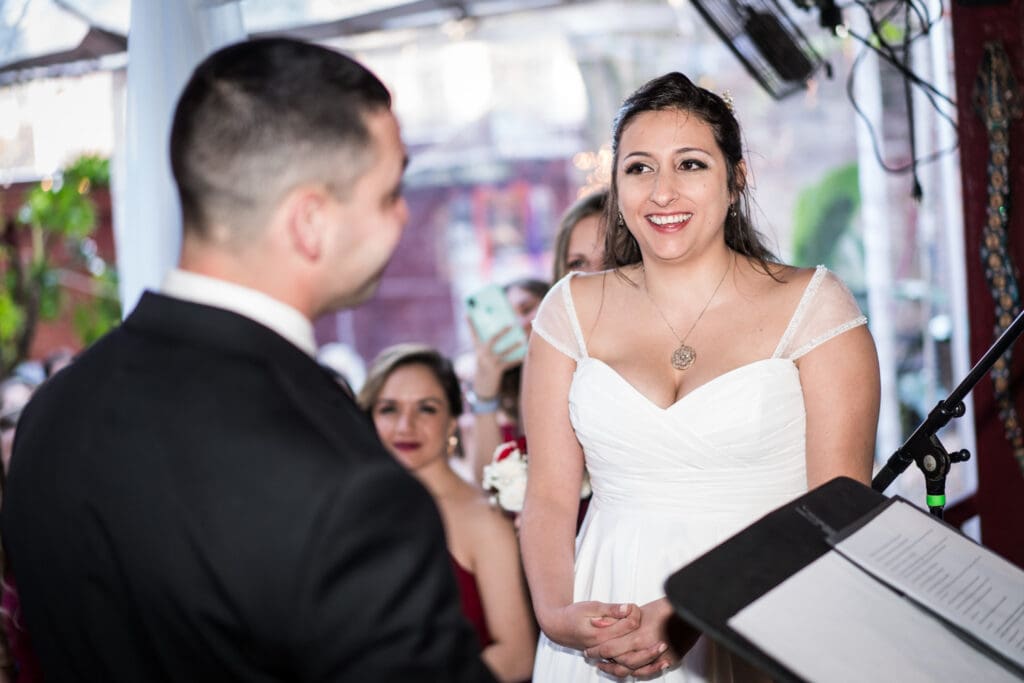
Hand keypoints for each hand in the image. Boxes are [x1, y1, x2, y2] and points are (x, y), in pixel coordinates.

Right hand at [467, 319, 522, 397]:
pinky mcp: (496, 370)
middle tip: (511, 324)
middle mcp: (482, 354)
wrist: (482, 386)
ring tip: (522, 340)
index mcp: (478, 348)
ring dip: (513, 346)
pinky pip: (508, 363)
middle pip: (492, 340)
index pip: (473, 333)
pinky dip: (517, 360)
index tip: (467, 313)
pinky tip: (524, 356)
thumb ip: (488, 344)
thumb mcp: (483, 355)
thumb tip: (501, 331)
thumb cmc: (485, 365)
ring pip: (503, 352)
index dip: (470, 323)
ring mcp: (489, 362)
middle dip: (502, 332)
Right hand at [541, 601, 640, 650]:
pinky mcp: (606, 655)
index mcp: (601, 635)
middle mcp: (606, 648)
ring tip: (630, 619)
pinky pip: (623, 650)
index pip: (630, 625)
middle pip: (633, 636)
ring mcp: (606, 654)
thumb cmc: (572, 615)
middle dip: (637, 622)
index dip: (634, 612)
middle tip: (633, 610)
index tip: (631, 605)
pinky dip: (628, 641)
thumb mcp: (590, 607)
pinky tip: (625, 631)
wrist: (558, 629)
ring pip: (630, 645)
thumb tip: (628, 608)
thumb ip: (610, 609)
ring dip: (634, 632)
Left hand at [583, 598, 697, 677]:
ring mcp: (659, 658)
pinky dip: (634, 672)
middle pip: (619, 662)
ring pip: (632, 670)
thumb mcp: (642, 610)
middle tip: (593, 658)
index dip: (598, 650)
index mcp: (639, 635)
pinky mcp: (669, 661)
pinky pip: (647, 671)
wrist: (692, 610)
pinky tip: (626, 670)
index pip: (611, 648)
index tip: (589, 650)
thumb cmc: (667, 607)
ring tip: (605, 666)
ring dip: (616, 669)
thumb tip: (602, 623)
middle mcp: (647, 649)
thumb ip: (622, 619)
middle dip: (604, 661)